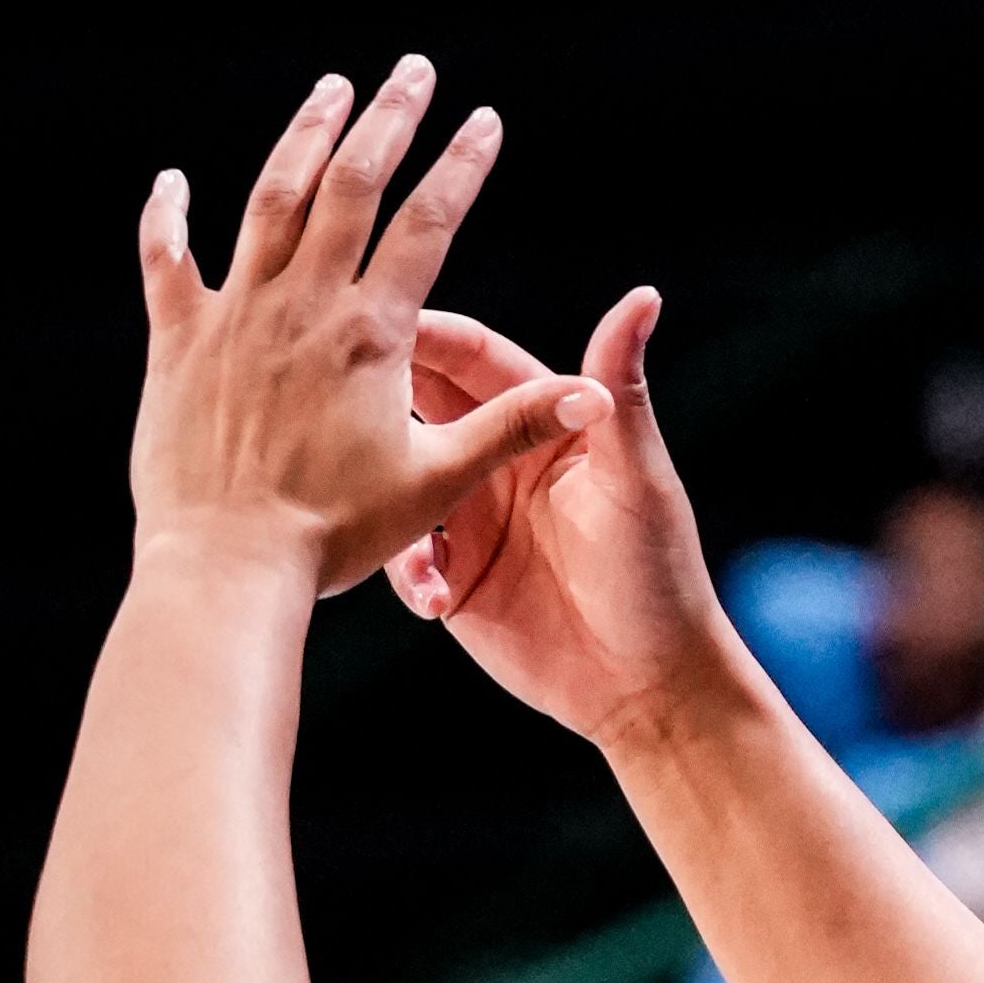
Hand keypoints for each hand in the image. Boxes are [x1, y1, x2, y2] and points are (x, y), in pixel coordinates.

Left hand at [130, 59, 607, 595]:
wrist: (226, 567)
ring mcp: (235, 316)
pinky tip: (172, 181)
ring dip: (304, 138)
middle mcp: (302, 305)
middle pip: (351, 185)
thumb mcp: (435, 483)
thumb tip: (595, 398)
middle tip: (412, 71)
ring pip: (271, 200)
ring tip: (331, 90)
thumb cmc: (333, 536)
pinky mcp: (178, 344)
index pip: (426, 224)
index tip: (483, 120)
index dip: (459, 166)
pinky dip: (168, 217)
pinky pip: (168, 262)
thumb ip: (512, 428)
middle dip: (388, 120)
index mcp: (370, 333)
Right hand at [391, 288, 733, 748]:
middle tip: (324, 404)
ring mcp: (469, 519)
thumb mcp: (636, 479)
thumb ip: (619, 390)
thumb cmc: (659, 573)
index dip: (420, 335)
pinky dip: (404, 569)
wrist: (645, 687)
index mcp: (543, 421)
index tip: (369, 323)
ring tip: (377, 517)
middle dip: (372, 403)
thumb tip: (643, 296)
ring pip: (395, 482)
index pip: (469, 357)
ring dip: (380, 495)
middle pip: (419, 408)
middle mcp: (499, 460)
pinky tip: (431, 598)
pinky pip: (400, 557)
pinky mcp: (452, 578)